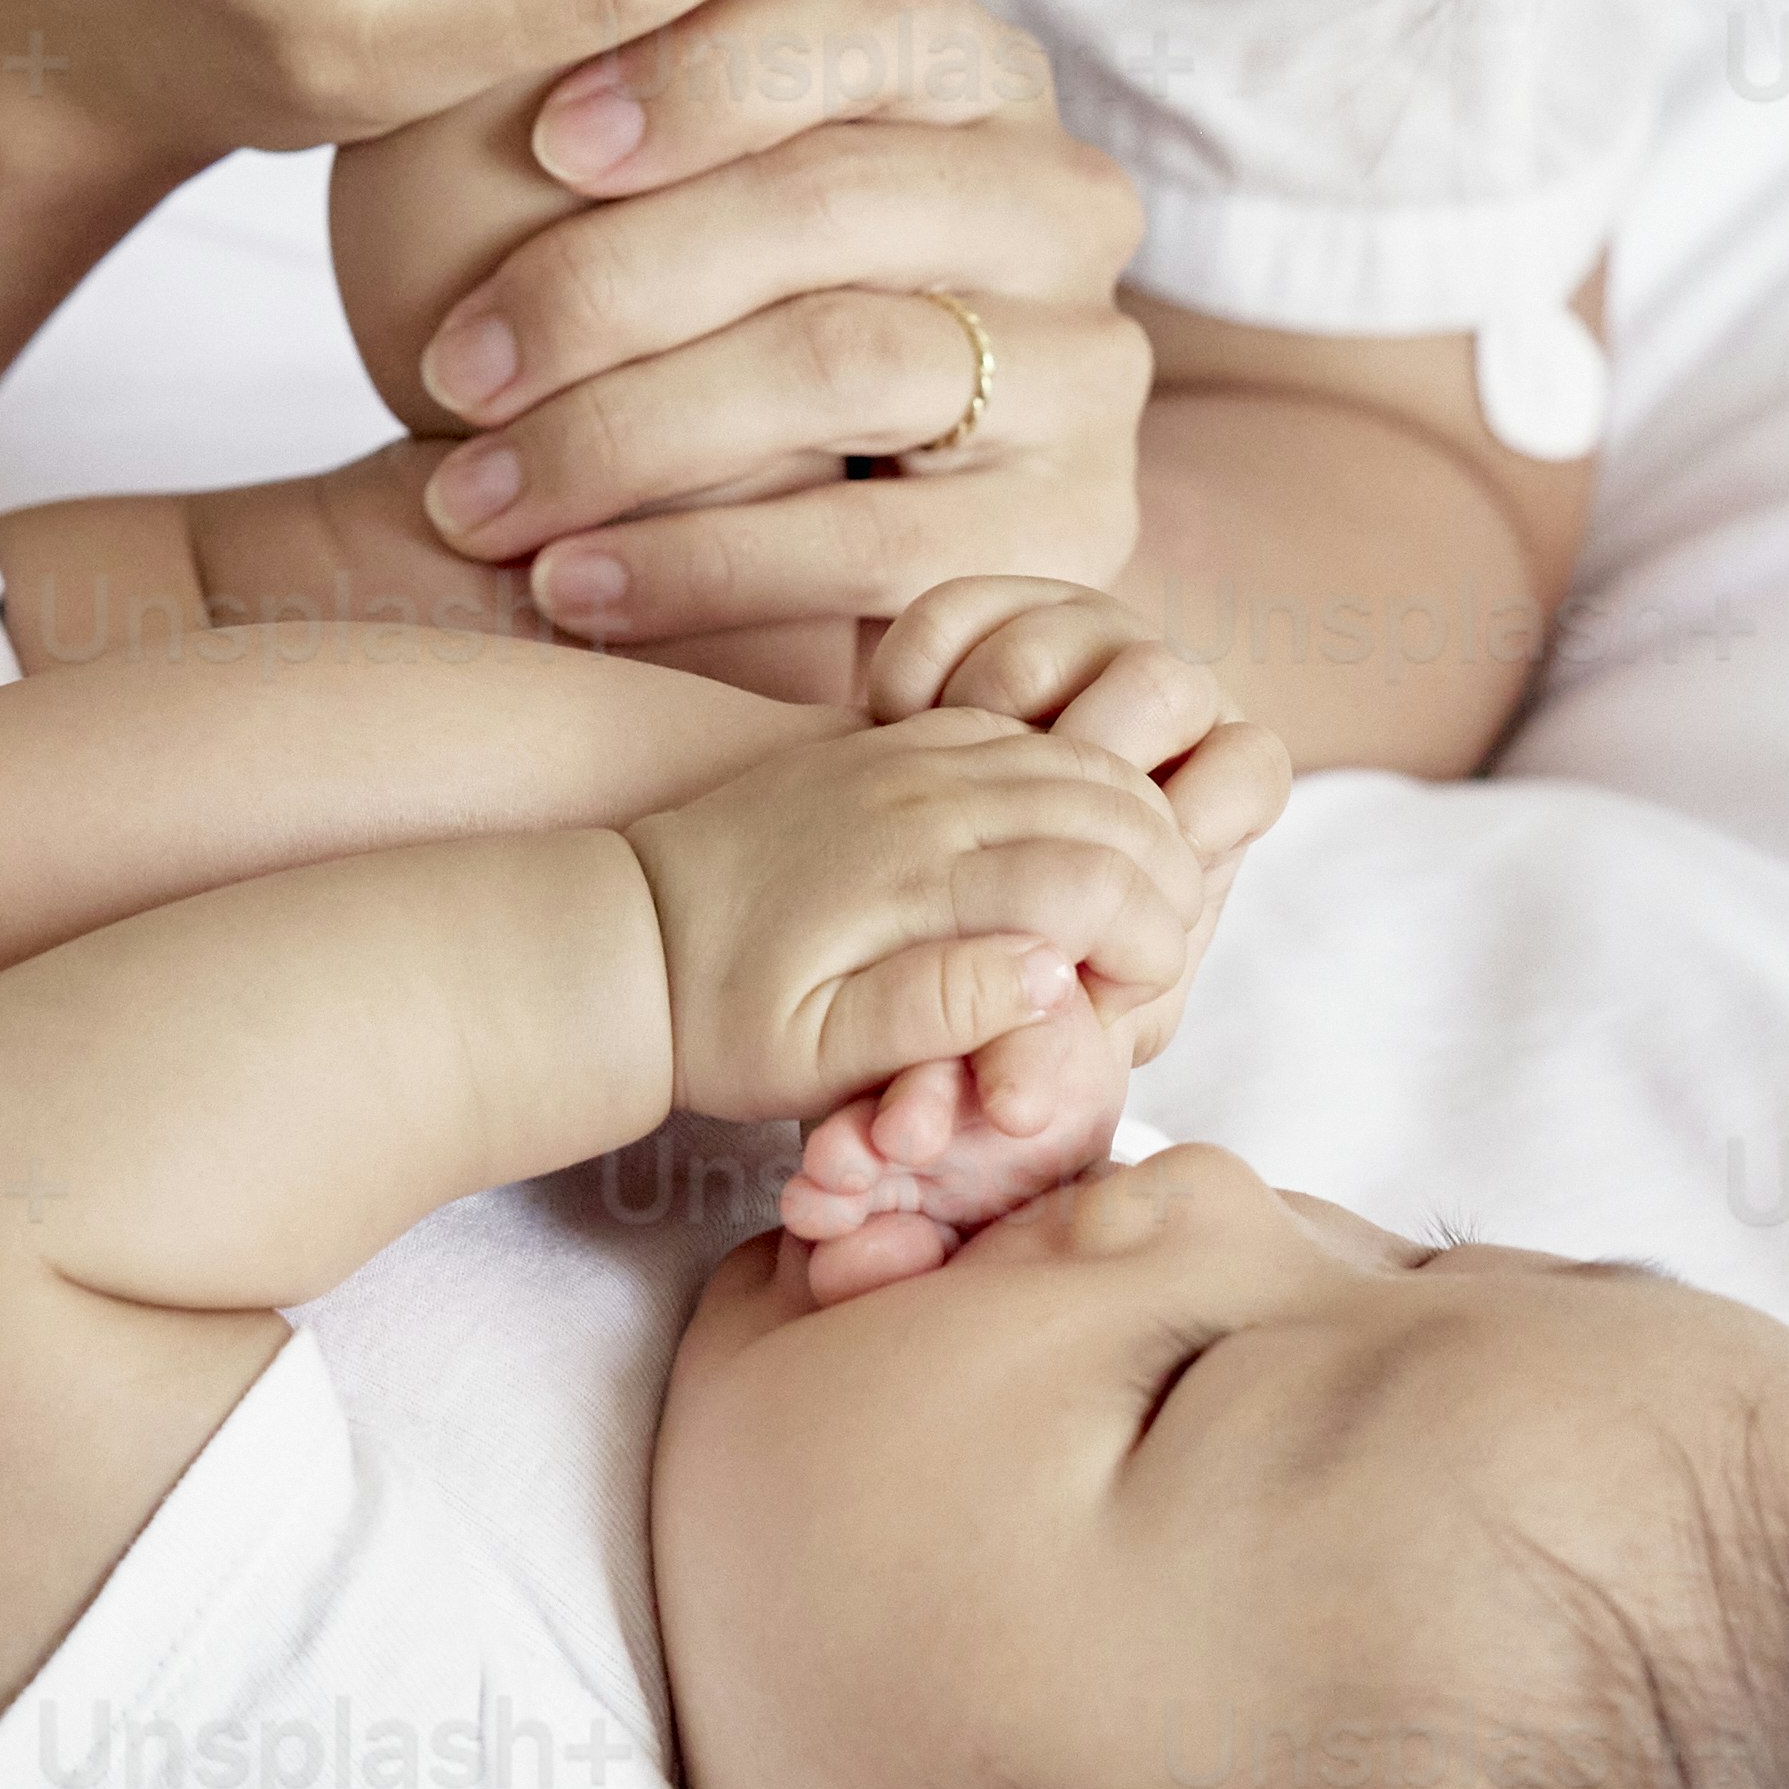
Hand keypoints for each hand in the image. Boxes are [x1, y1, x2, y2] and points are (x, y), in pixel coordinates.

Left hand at [401, 0, 1153, 658]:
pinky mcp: (1071, 537)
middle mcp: (1062, 200)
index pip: (873, 9)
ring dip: (629, 438)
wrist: (695, 532)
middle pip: (840, 201)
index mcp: (970, 66)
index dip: (701, 65)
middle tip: (450, 361)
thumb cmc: (637, 301)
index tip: (540, 141)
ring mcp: (1088, 372)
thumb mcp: (626, 125)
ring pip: (851, 368)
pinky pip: (881, 544)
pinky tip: (566, 585)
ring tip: (475, 490)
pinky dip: (698, 567)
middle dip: (613, 287)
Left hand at [765, 587, 1290, 1289]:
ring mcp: (907, 754)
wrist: (622, 937)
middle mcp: (922, 791)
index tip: (1142, 997)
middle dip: (1167, 878)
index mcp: (915, 872)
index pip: (1095, 879)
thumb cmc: (719, 1021)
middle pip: (1109, 801)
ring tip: (1141, 902)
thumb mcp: (815, 1056)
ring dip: (1134, 822)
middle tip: (1166, 948)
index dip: (1152, 940)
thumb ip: (935, 1014)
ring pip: (1076, 755)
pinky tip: (1081, 841)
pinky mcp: (892, 743)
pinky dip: (1078, 780)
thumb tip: (1049, 973)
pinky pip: (1022, 731)